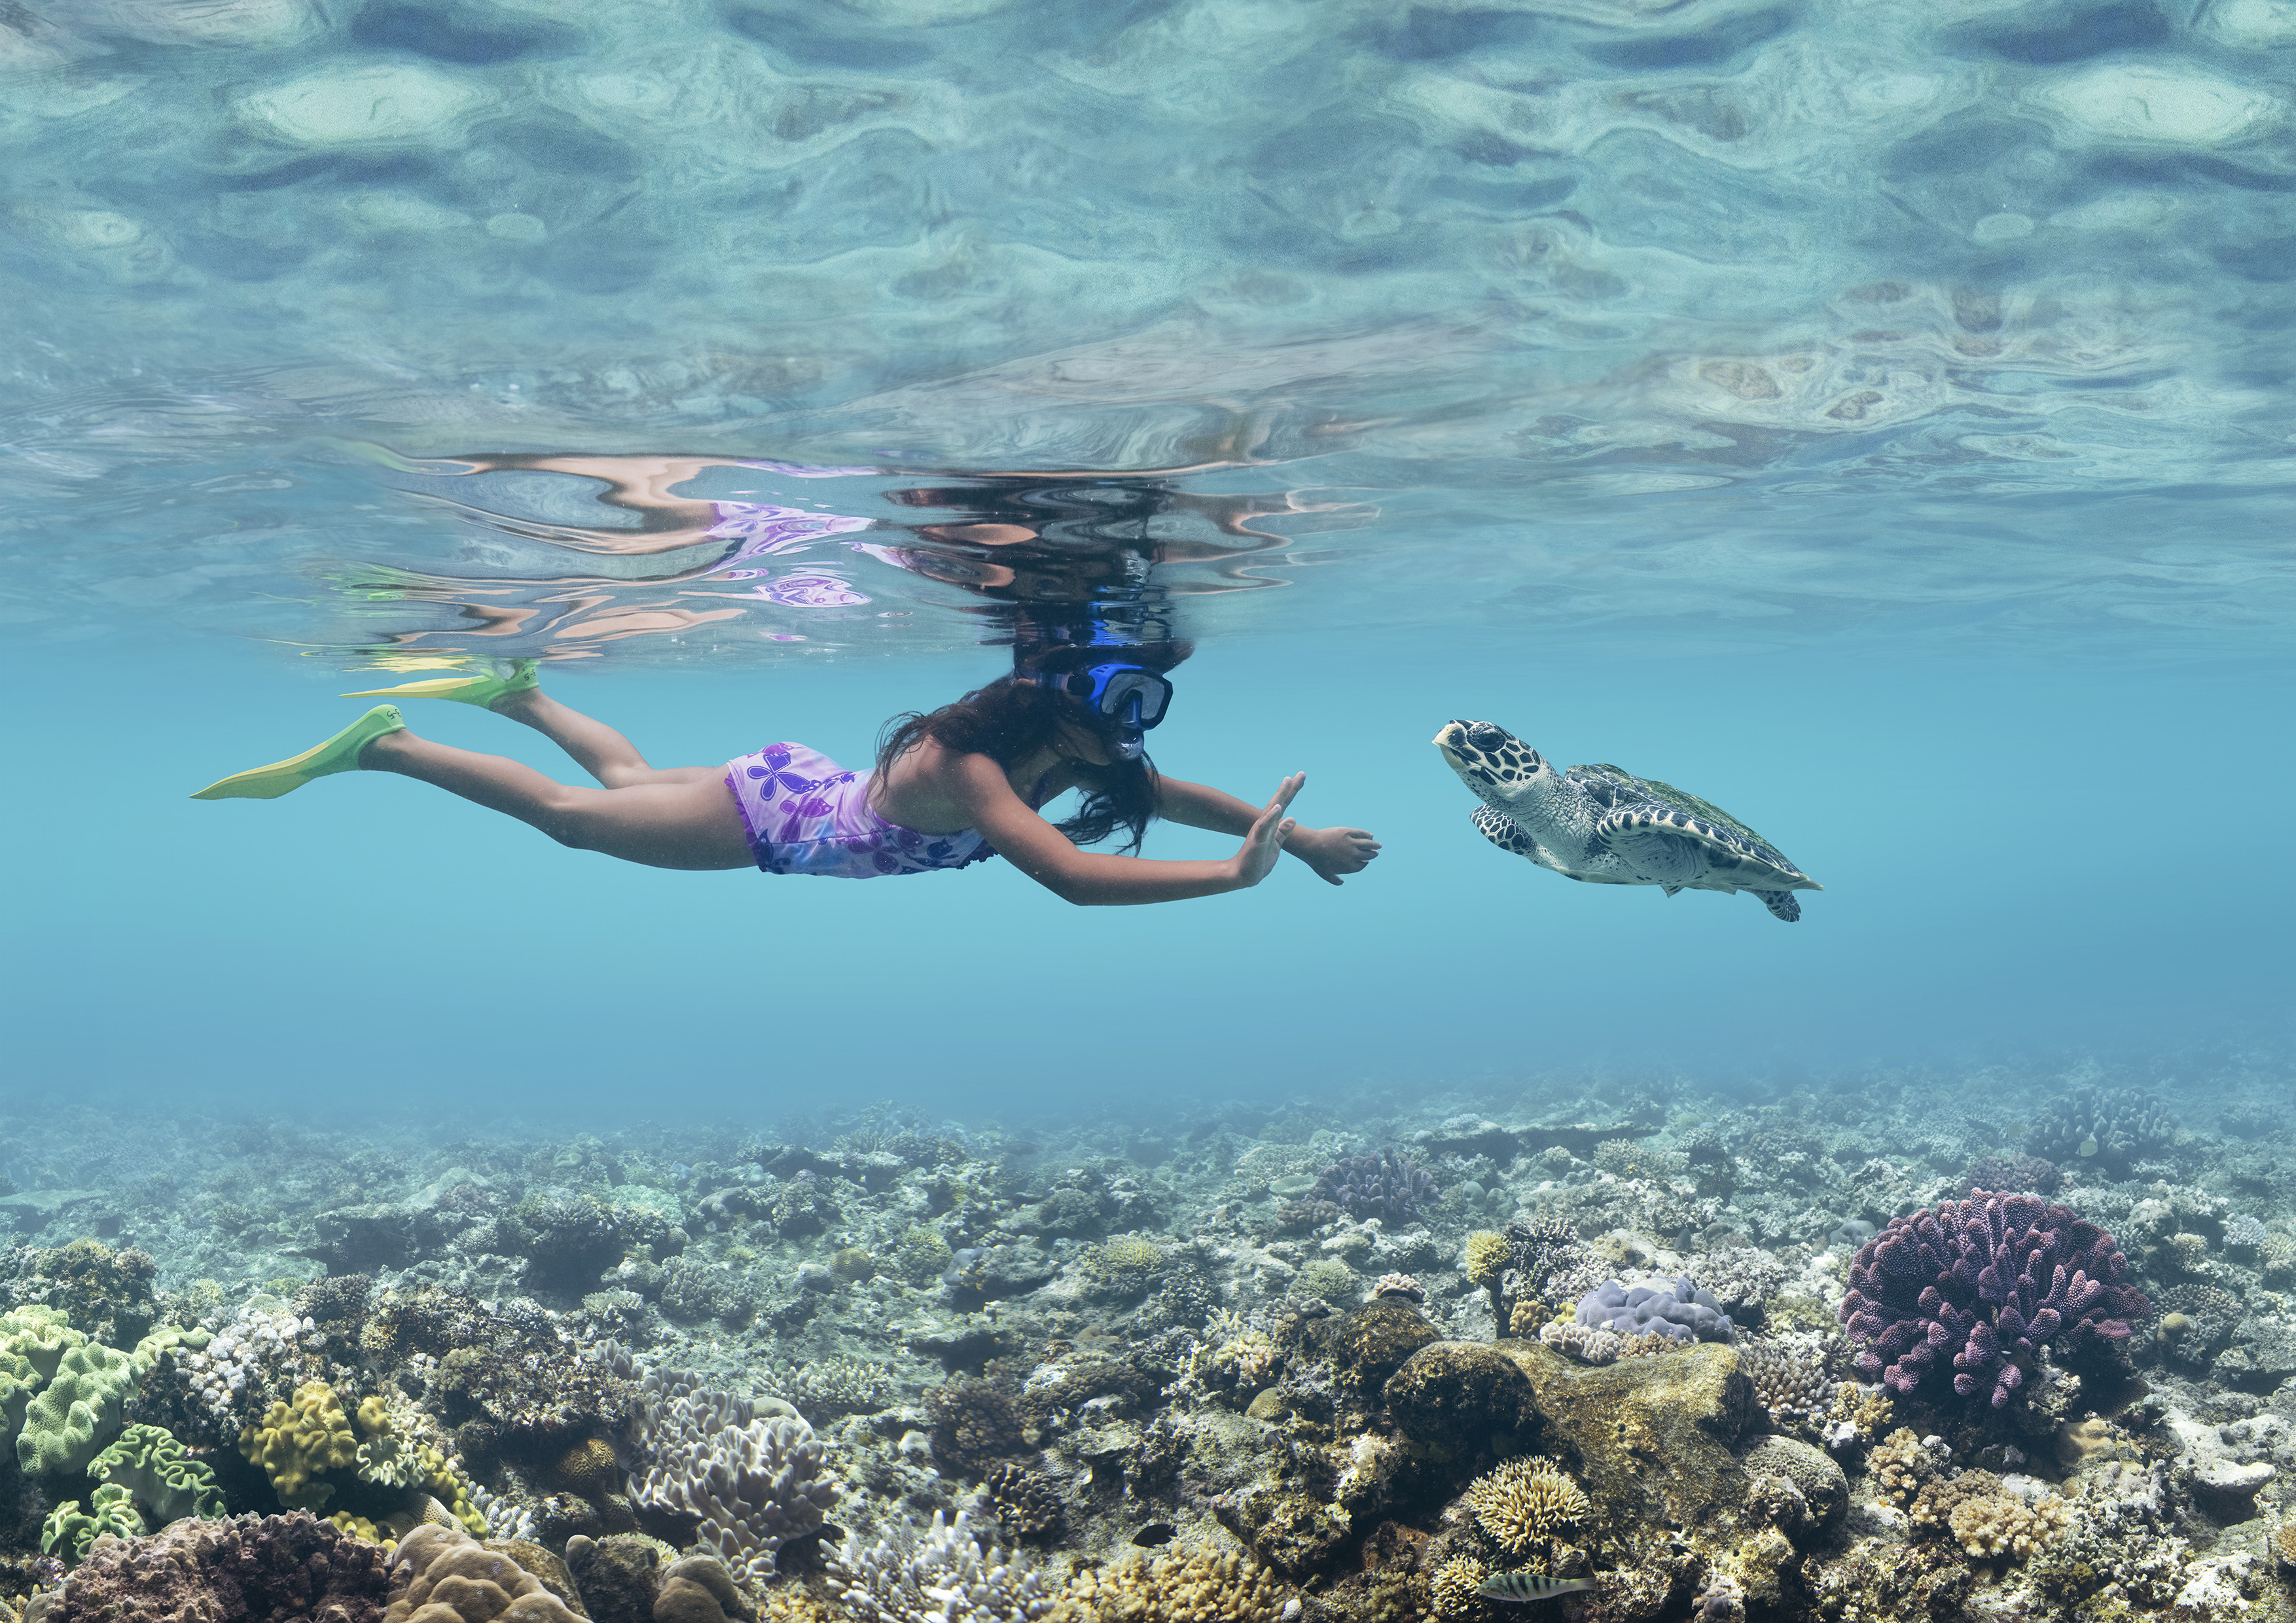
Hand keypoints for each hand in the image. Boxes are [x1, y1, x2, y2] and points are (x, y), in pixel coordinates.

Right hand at [1231, 772, 1304, 888]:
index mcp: (1271, 825)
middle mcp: (1265, 824)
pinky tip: (1277, 808)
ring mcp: (1260, 831)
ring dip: (1279, 796)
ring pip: (1271, 810)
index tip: (1300, 776)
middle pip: (1278, 802)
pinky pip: (1264, 827)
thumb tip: (1293, 818)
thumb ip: (1283, 831)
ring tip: (1288, 782)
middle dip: (1289, 788)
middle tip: (1300, 774)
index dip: (1292, 791)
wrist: (1244, 875)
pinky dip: (1270, 817)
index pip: (1283, 804)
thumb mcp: (1276, 844)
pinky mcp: (1257, 841)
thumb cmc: (1259, 859)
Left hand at [1284, 824, 1381, 885]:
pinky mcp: (1347, 833)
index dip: (1365, 863)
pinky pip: (1361, 834)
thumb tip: (1341, 883)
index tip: (1366, 861)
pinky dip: (1367, 835)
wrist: (1310, 846)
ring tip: (1378, 845)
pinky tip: (1370, 835)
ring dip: (1374, 845)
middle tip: (1376, 852)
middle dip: (1373, 854)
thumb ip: (1334, 880)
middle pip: (1368, 855)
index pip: (1362, 865)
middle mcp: (1353, 855)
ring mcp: (1351, 843)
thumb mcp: (1325, 874)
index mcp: (1349, 867)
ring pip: (1368, 844)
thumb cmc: (1316, 861)